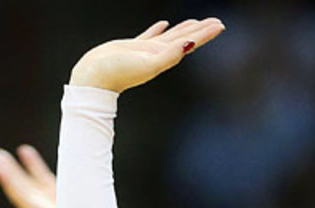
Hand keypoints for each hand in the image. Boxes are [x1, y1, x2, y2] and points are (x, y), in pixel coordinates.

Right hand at [69, 17, 224, 92]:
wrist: (94, 78)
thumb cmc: (119, 72)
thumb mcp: (148, 63)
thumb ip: (170, 54)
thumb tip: (189, 44)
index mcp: (165, 57)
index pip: (190, 42)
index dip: (206, 34)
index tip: (220, 25)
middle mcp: (159, 54)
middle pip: (185, 39)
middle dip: (201, 31)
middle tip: (216, 22)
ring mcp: (146, 51)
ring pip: (170, 37)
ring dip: (184, 29)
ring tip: (195, 23)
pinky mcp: (133, 48)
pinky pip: (150, 36)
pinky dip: (158, 29)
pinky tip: (163, 24)